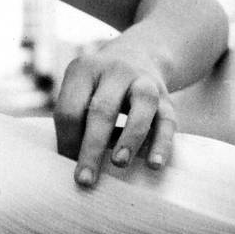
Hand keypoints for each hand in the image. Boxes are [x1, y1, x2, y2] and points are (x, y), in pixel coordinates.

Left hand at [54, 37, 176, 187]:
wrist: (139, 53)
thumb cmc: (99, 87)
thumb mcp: (81, 89)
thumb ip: (75, 120)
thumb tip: (70, 163)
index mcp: (83, 70)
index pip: (70, 109)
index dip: (66, 141)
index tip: (67, 165)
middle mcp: (115, 71)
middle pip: (102, 110)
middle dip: (92, 148)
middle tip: (85, 180)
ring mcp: (144, 81)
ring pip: (141, 106)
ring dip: (130, 138)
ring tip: (119, 164)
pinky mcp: (166, 97)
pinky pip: (167, 120)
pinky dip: (161, 143)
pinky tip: (154, 164)